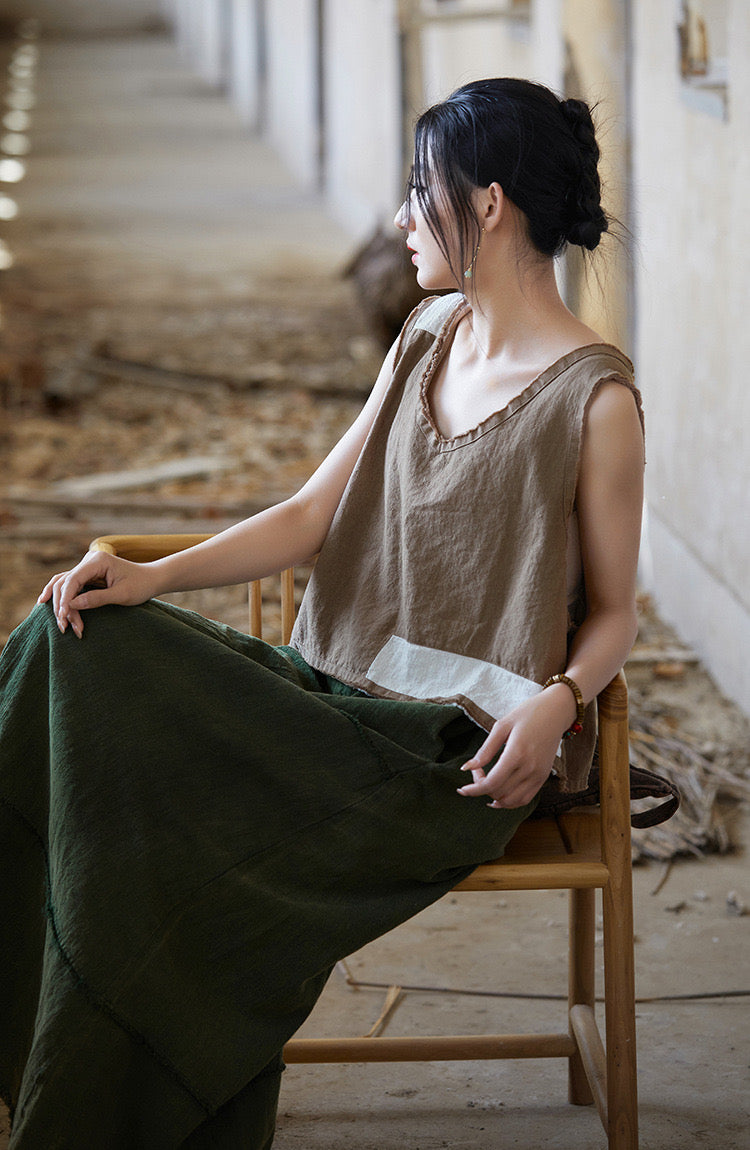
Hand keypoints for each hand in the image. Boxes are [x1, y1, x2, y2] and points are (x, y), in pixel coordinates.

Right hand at [37, 551, 159, 636]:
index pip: (73, 579)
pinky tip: (44, 602)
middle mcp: (88, 561)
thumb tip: (72, 605)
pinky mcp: (87, 576)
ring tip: (62, 624)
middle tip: (66, 627)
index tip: (64, 616)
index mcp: (98, 561)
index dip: (66, 598)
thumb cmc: (141, 586)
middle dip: (63, 606)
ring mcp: (86, 567)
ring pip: (63, 584)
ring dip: (60, 604)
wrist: (151, 579)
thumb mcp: (122, 595)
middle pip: (65, 583)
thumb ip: (97, 599)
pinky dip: (59, 596)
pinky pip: (68, 585)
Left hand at [456, 685, 576, 808]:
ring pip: (511, 801)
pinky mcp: (543, 777)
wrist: (557, 711)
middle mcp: (530, 768)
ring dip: (495, 797)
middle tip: (477, 770)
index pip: (492, 783)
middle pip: (499, 792)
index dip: (473, 790)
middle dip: (481, 787)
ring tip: (486, 783)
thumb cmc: (528, 714)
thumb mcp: (502, 726)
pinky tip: (498, 796)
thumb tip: (466, 767)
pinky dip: (509, 802)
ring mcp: (539, 775)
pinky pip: (525, 799)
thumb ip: (485, 750)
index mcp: (517, 753)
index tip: (462, 788)